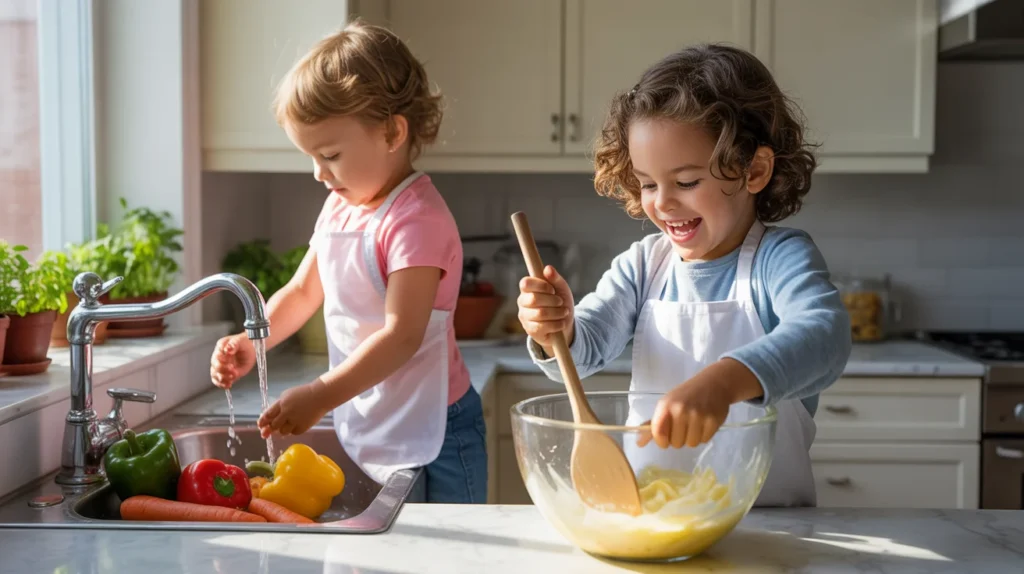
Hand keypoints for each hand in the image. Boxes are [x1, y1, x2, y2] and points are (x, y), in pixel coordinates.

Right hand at [210, 334, 255, 388]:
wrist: (251, 348)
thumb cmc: (244, 343)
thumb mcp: (240, 341)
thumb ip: (233, 345)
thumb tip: (228, 349)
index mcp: (220, 348)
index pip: (217, 356)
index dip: (222, 360)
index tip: (230, 361)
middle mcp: (218, 358)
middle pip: (215, 366)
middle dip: (223, 370)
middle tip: (232, 369)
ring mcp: (222, 367)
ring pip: (215, 375)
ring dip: (222, 378)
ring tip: (231, 378)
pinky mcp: (226, 374)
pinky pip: (220, 381)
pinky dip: (222, 384)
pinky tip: (228, 385)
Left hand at [257, 378, 332, 438]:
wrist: (321, 396)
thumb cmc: (303, 394)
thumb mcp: (288, 396)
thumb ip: (278, 406)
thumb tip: (268, 419)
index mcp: (282, 403)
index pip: (268, 415)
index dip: (262, 422)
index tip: (260, 425)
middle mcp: (287, 412)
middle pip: (274, 425)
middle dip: (271, 428)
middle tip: (272, 428)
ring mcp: (295, 420)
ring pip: (282, 431)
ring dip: (283, 429)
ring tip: (289, 423)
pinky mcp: (303, 427)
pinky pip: (293, 433)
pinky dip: (293, 430)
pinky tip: (297, 423)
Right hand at [517, 265, 574, 354]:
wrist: (565, 325)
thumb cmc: (561, 304)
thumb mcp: (562, 289)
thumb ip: (555, 278)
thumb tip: (547, 268)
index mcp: (528, 289)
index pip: (526, 283)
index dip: (540, 285)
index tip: (552, 289)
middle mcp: (522, 302)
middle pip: (534, 299)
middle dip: (552, 301)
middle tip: (560, 302)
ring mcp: (525, 317)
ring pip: (540, 313)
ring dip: (557, 313)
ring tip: (564, 312)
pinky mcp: (530, 330)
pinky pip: (543, 326)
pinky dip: (557, 324)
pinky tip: (561, 323)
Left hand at [637, 359, 762, 447]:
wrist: (714, 383)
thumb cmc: (686, 395)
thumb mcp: (667, 404)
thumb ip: (653, 424)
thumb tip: (639, 443)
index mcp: (666, 406)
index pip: (658, 433)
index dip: (661, 441)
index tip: (665, 438)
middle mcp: (681, 410)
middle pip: (676, 443)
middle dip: (679, 438)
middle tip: (684, 425)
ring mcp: (698, 415)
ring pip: (691, 444)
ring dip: (692, 438)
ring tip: (694, 424)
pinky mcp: (713, 421)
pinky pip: (704, 440)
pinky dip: (704, 435)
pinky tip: (704, 423)